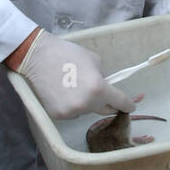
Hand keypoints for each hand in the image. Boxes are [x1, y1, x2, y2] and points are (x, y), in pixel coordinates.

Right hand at [17, 30, 134, 119]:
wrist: (38, 57)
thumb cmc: (68, 54)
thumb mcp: (94, 61)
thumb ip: (103, 78)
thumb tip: (106, 88)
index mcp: (99, 89)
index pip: (120, 102)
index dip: (128, 104)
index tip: (130, 106)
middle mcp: (87, 104)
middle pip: (105, 110)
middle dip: (107, 103)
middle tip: (101, 94)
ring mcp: (71, 111)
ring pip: (87, 111)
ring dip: (87, 103)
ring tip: (74, 87)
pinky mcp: (58, 115)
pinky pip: (73, 113)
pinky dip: (72, 105)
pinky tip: (63, 92)